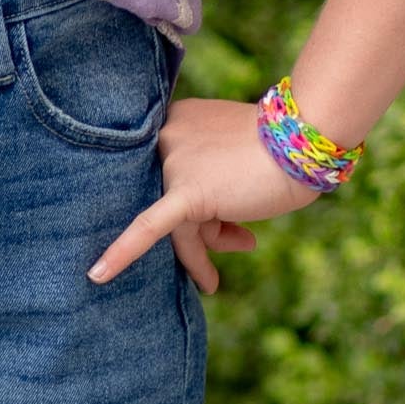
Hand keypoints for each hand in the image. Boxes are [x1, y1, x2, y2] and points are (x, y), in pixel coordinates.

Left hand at [88, 97, 326, 290]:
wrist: (306, 141)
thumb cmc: (283, 154)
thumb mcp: (238, 164)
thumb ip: (214, 189)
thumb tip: (215, 234)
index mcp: (177, 123)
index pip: (172, 177)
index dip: (200, 203)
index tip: (224, 212)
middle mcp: (168, 139)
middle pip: (174, 202)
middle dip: (207, 229)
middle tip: (237, 241)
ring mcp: (174, 164)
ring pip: (178, 224)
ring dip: (205, 248)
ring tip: (214, 279)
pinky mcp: (185, 192)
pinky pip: (150, 228)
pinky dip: (121, 253)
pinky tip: (98, 276)